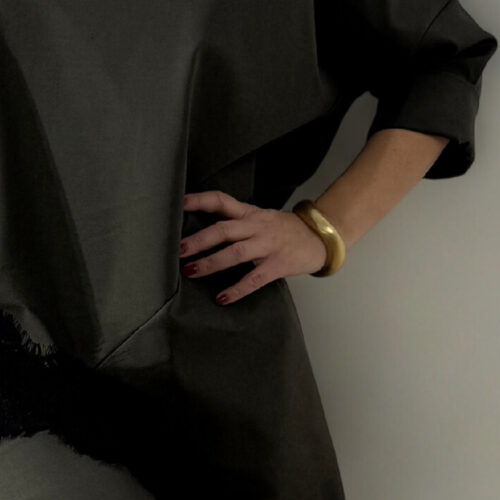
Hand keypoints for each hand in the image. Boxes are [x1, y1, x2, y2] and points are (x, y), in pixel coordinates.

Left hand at [180, 189, 326, 302]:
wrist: (320, 238)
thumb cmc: (284, 230)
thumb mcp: (260, 218)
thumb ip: (236, 222)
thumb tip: (201, 231)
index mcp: (249, 214)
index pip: (221, 201)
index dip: (200, 200)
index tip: (180, 203)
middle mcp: (256, 227)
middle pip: (223, 230)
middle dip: (199, 240)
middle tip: (179, 250)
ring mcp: (267, 246)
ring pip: (235, 253)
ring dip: (211, 263)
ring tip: (191, 272)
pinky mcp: (277, 266)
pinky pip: (254, 279)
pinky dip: (237, 290)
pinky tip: (222, 298)